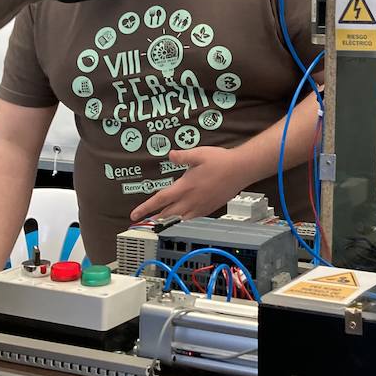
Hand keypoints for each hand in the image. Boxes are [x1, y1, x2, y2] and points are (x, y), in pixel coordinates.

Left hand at [130, 146, 254, 221]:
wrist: (241, 169)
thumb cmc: (221, 161)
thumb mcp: (199, 154)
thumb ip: (183, 156)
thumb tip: (170, 155)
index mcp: (185, 187)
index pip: (160, 200)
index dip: (145, 208)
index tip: (134, 215)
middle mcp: (191, 200)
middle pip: (168, 214)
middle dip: (154, 219)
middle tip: (144, 222)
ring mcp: (201, 206)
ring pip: (180, 219)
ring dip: (168, 221)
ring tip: (159, 222)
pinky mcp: (209, 208)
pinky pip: (192, 218)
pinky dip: (183, 220)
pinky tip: (181, 217)